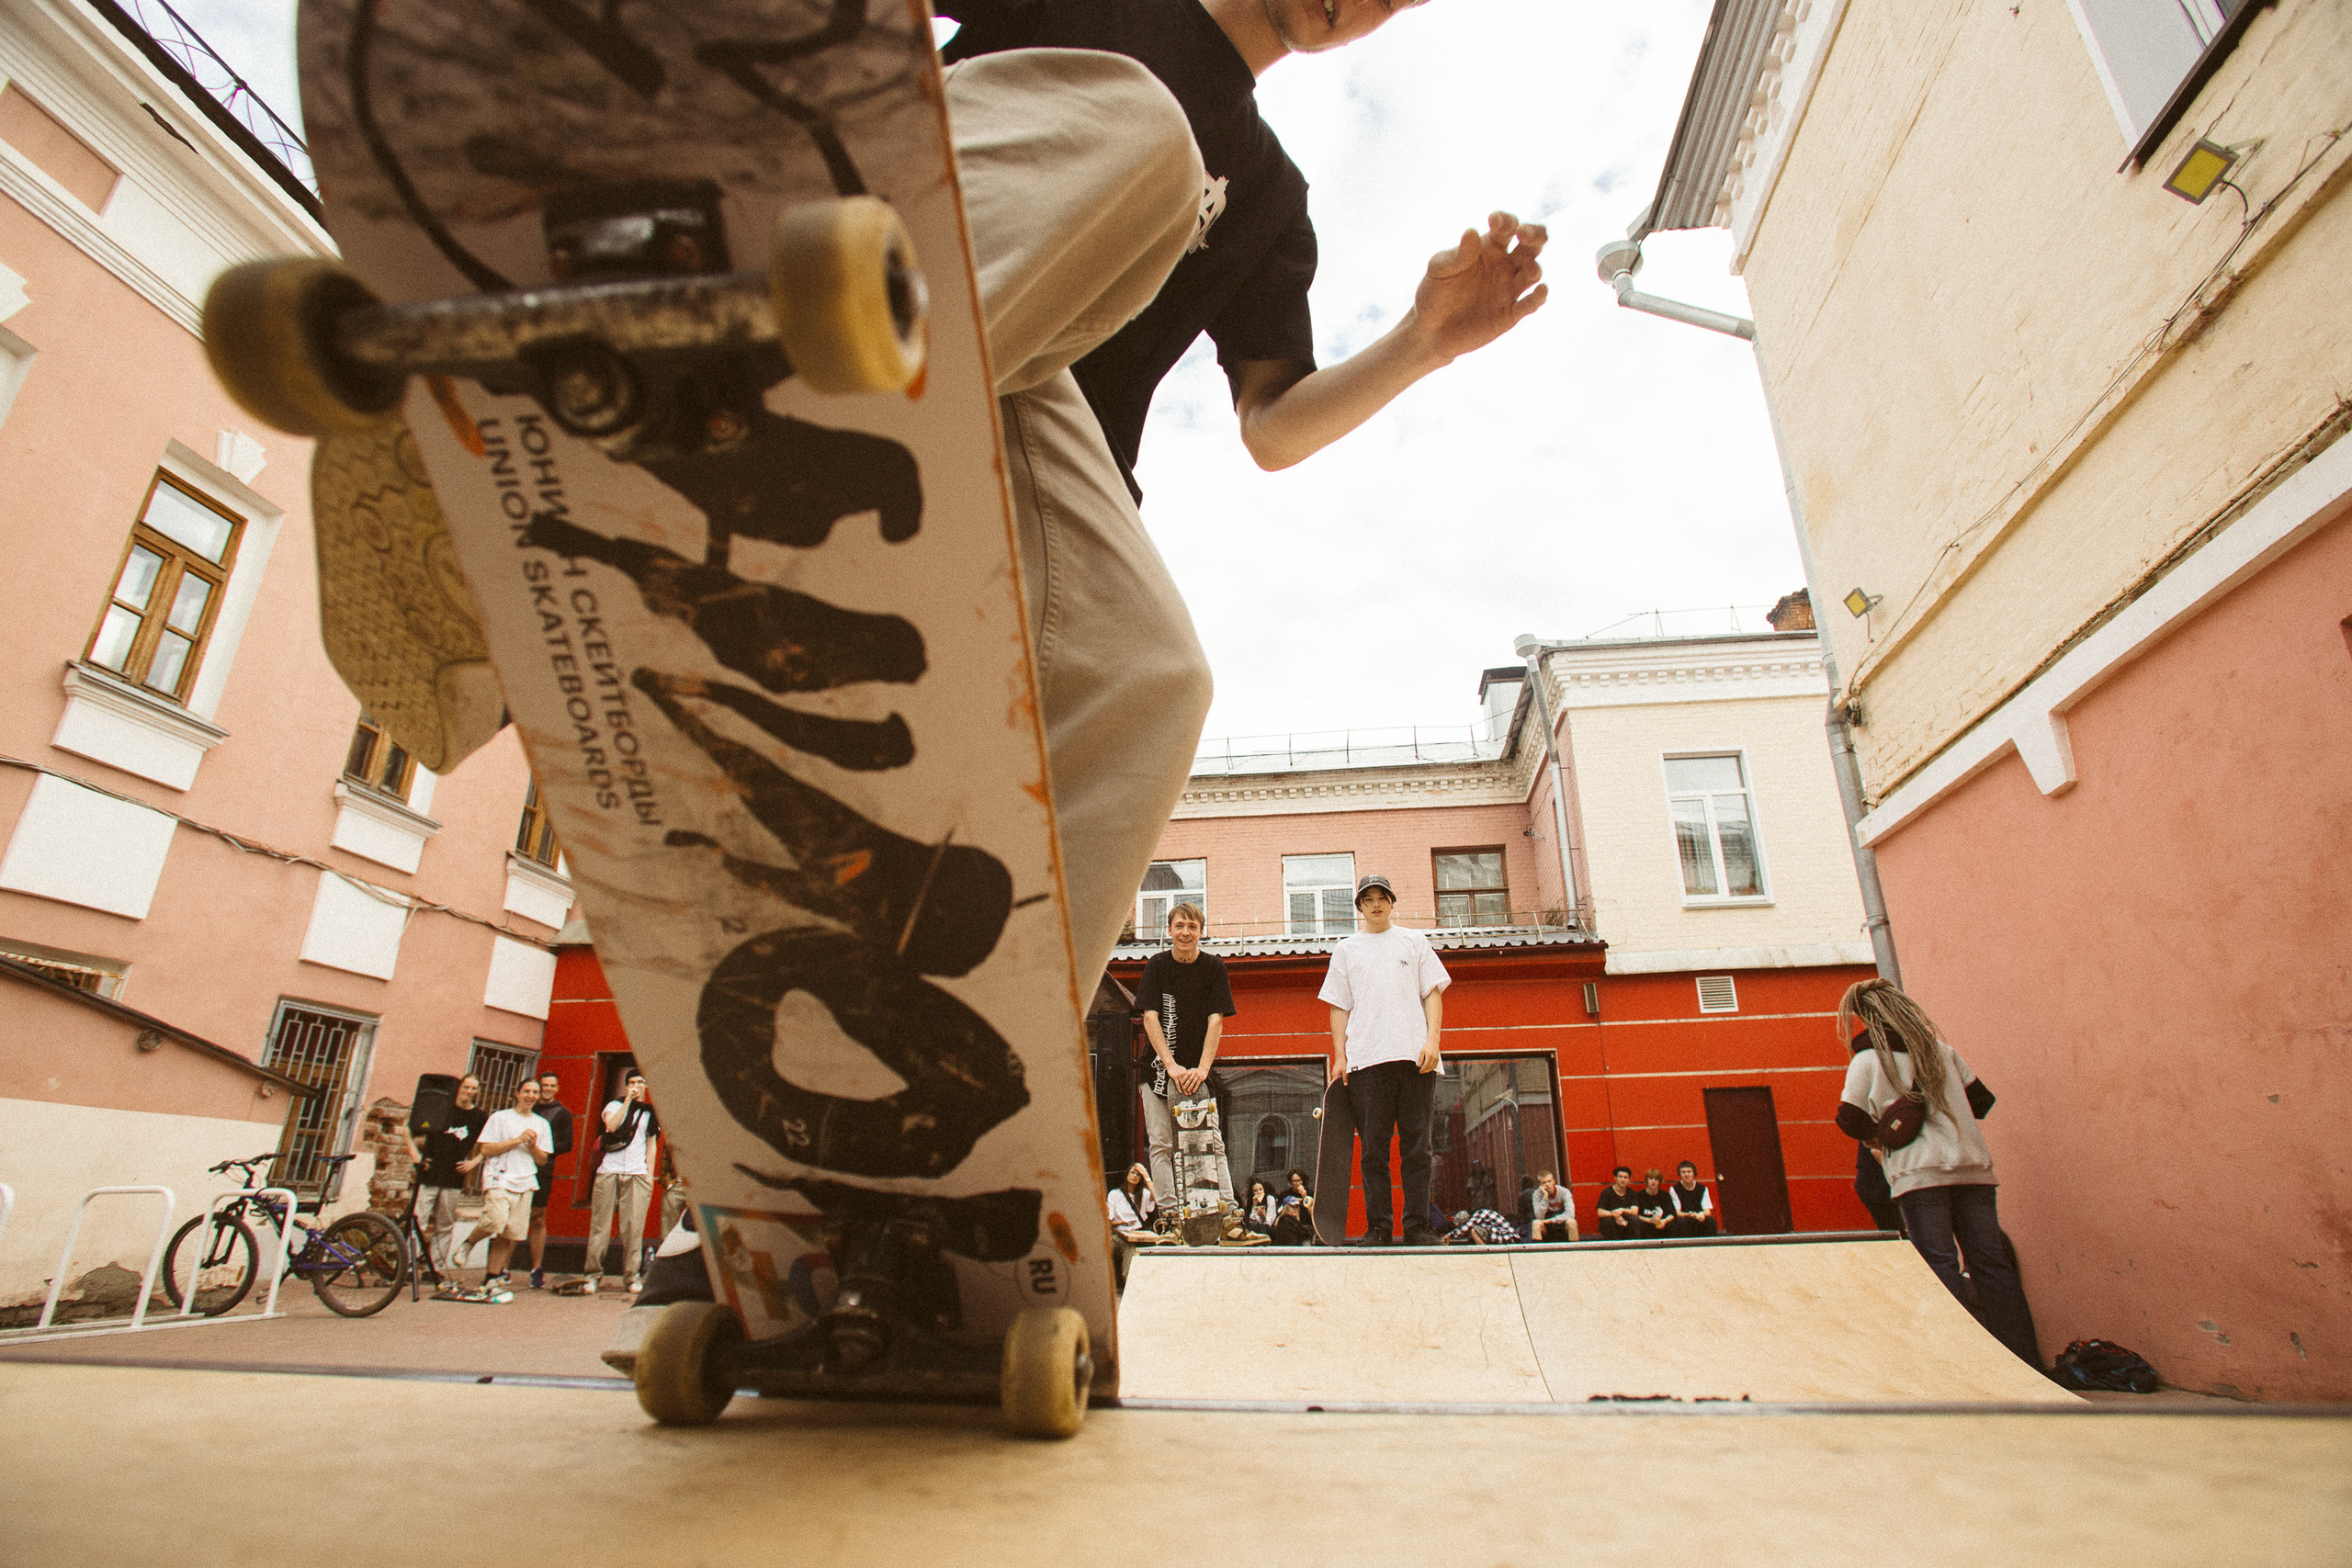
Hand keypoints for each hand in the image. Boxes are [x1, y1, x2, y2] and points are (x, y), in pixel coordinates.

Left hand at [1172, 1066, 1205, 1096]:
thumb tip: (1181, 1075)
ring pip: (1193, 1082)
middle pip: (1190, 1079)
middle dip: (1186, 1084)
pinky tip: (1193, 1091)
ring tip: (1188, 1091)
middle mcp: (1194, 1073)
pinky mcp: (1201, 1079)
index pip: (1187, 1075)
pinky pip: (1197, 1084)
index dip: (1184, 1079)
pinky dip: (1195, 1088)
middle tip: (1183, 1088)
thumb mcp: (1192, 1070)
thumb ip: (1187, 1072)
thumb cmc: (1196, 1070)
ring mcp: (1198, 1076)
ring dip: (1190, 1087)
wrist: (1203, 1069)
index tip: (1181, 1083)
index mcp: (1191, 1071)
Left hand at [1410, 212, 1547, 365]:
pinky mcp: (1510, 313)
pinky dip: (1539, 297)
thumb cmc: (1433, 293)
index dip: (1506, 220)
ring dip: (1534, 268)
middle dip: (1535, 234)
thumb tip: (1472, 232)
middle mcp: (1504, 265)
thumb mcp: (1439, 270)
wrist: (1430, 330)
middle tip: (1525, 234)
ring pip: (1533, 272)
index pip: (1507, 227)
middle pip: (1531, 244)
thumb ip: (1458, 254)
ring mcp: (1509, 289)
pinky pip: (1530, 303)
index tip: (1494, 221)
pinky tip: (1540, 290)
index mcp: (1488, 248)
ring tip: (1529, 269)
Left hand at [1417, 1039, 1441, 1073]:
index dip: (1423, 1069)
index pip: (1426, 1065)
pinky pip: (1435, 1065)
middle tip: (1421, 1072)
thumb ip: (1421, 1059)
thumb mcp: (1422, 1051)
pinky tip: (1428, 1068)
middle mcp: (1434, 1058)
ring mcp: (1436, 1058)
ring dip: (1429, 1070)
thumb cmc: (1427, 1046)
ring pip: (1433, 1067)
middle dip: (1425, 1071)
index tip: (1420, 1071)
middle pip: (1430, 1067)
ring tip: (1424, 1071)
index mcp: (1429, 1056)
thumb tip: (1419, 1066)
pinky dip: (1432, 1068)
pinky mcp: (1438, 1059)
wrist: (1433, 1042)